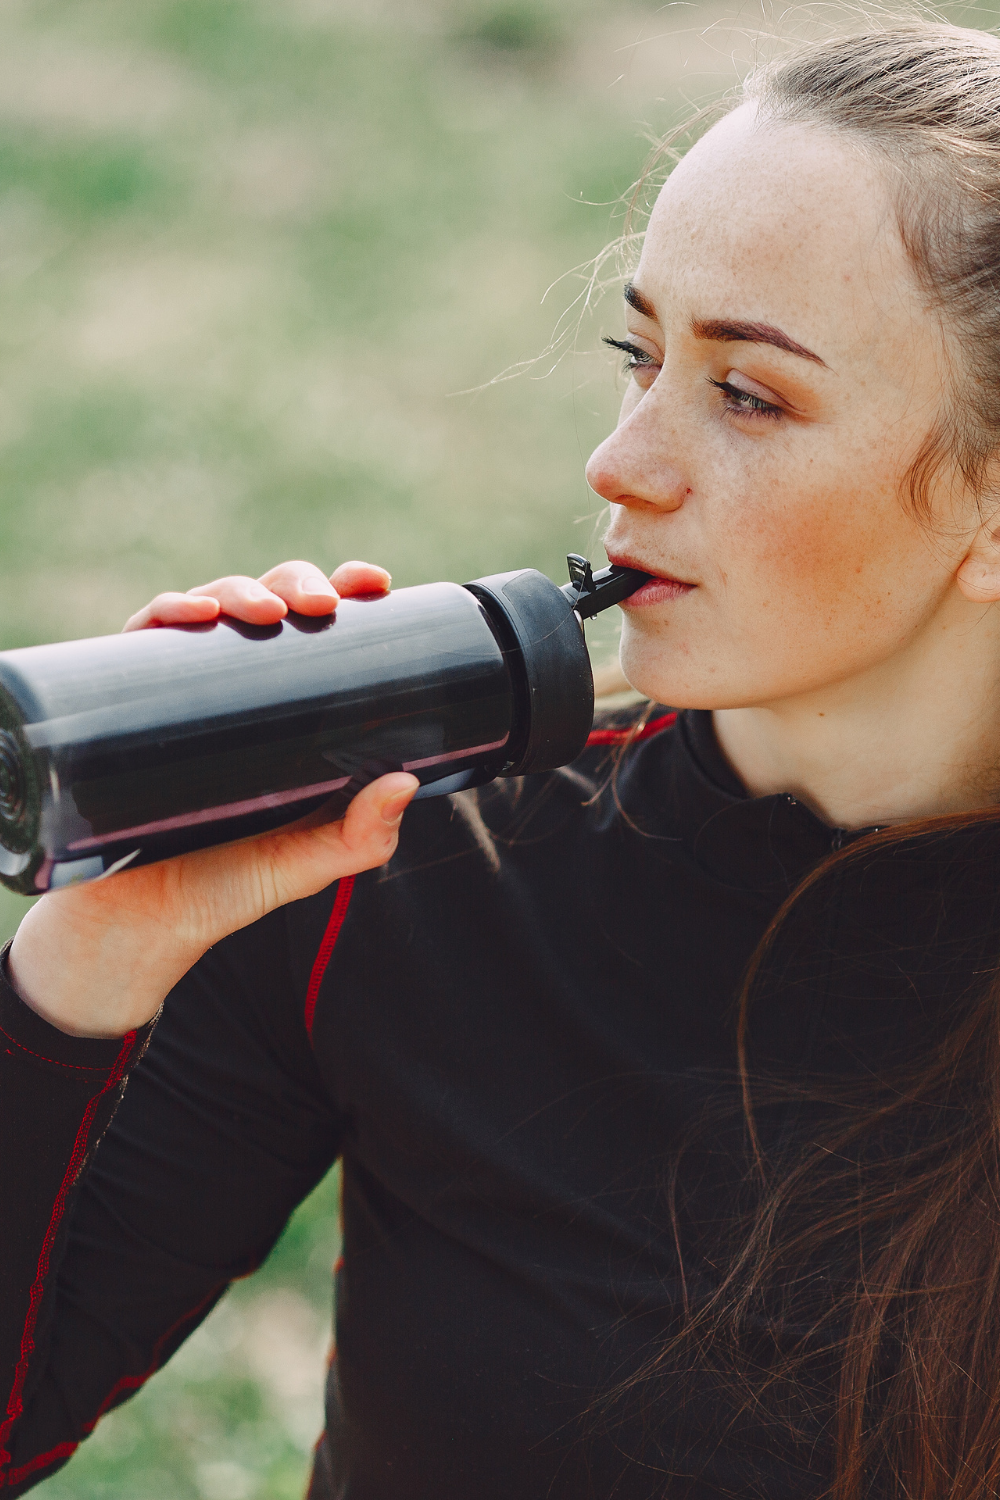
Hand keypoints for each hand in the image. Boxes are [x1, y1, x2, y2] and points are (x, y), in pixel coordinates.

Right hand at [9, 559, 415, 1039]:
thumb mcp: (309, 861)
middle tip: (317, 607)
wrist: (144, 923)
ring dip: (238, 590)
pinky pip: (141, 637)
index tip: (372, 583)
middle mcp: (234, 684)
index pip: (319, 629)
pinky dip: (166, 611)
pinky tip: (190, 616)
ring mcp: (179, 688)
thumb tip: (405, 783)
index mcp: (289, 706)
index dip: (345, 589)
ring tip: (265, 612)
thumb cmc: (230, 883)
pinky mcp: (126, 701)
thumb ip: (362, 836)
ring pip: (210, 607)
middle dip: (295, 583)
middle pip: (268, 603)